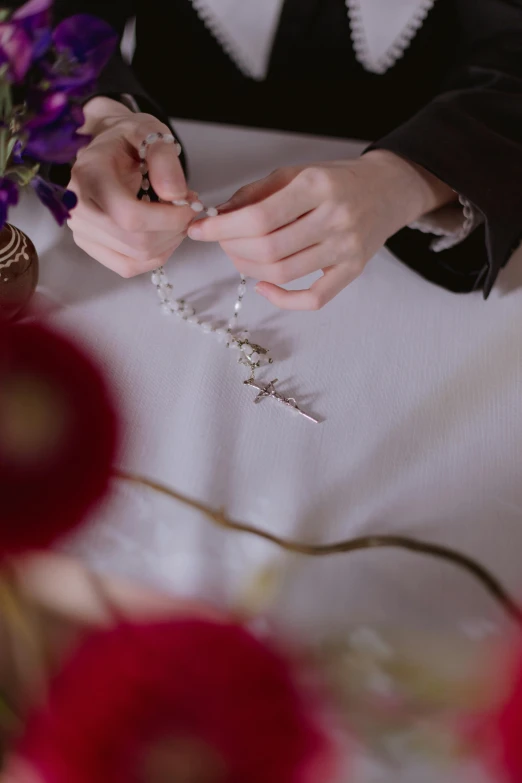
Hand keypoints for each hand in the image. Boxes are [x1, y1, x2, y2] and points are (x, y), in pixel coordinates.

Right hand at [68, 97, 194, 276]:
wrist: (105, 149)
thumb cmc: (127, 140)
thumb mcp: (149, 131)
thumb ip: (164, 158)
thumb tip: (175, 194)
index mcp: (89, 175)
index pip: (130, 216)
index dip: (169, 218)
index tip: (190, 204)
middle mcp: (78, 208)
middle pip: (137, 243)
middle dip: (174, 230)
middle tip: (188, 209)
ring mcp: (81, 231)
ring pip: (137, 258)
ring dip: (168, 243)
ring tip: (176, 217)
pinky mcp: (90, 246)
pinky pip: (128, 266)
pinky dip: (154, 255)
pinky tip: (163, 234)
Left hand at [188, 151, 454, 309]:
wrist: (388, 189)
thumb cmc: (336, 180)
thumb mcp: (296, 172)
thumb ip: (256, 194)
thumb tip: (218, 217)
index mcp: (317, 186)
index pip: (260, 216)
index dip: (222, 228)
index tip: (198, 229)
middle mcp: (335, 218)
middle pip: (269, 248)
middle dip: (232, 248)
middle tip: (220, 242)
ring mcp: (346, 248)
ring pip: (284, 273)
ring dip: (249, 269)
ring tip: (238, 256)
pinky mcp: (353, 271)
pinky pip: (313, 299)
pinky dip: (282, 299)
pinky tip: (264, 285)